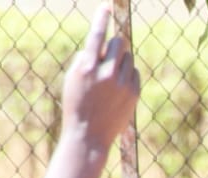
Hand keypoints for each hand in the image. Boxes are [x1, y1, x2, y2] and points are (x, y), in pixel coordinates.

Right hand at [61, 6, 140, 151]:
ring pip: (127, 57)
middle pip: (119, 42)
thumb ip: (86, 58)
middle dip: (114, 45)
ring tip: (110, 78)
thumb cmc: (77, 103)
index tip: (107, 7)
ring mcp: (122, 83)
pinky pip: (134, 71)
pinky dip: (127, 74)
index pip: (97, 35)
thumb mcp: (73, 78)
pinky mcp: (133, 92)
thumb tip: (102, 45)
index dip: (102, 18)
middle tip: (108, 56)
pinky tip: (117, 88)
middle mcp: (106, 73)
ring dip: (120, 61)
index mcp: (87, 66)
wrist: (89, 135)